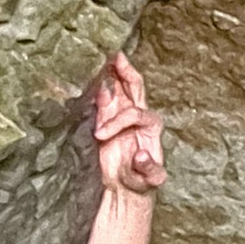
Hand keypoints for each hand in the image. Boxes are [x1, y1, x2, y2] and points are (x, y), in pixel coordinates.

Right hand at [91, 53, 165, 195]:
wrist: (126, 187)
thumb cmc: (141, 181)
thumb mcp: (150, 180)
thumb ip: (150, 170)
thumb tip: (141, 155)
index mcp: (152, 127)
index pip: (135, 114)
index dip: (118, 121)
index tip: (100, 135)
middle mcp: (139, 117)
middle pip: (135, 88)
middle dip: (126, 72)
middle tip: (117, 56)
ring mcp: (122, 116)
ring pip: (118, 90)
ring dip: (111, 76)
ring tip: (103, 60)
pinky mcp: (107, 121)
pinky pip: (103, 102)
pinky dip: (98, 92)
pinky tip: (92, 82)